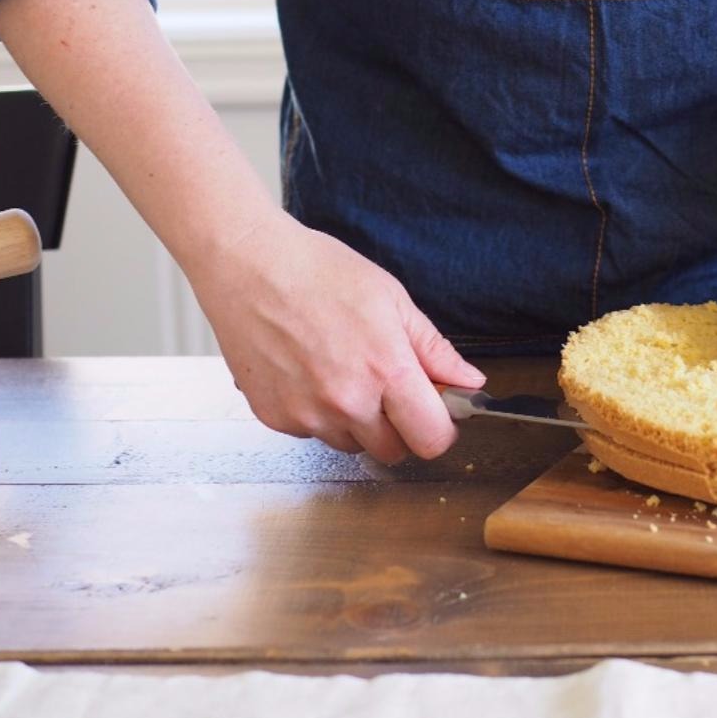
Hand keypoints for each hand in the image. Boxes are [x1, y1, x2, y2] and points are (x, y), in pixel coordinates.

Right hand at [186, 212, 484, 461]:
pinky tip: (306, 372)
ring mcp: (307, 415)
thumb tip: (469, 382)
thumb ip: (433, 349)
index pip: (433, 439)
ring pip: (350, 444)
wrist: (247, 265)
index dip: (439, 427)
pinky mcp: (275, 417)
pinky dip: (315, 414)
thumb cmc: (315, 271)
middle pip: (393, 452)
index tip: (432, 410)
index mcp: (386, 371)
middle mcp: (347, 402)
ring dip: (355, 422)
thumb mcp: (390, 298)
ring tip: (338, 372)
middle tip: (383, 387)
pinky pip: (311, 433)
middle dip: (397, 426)